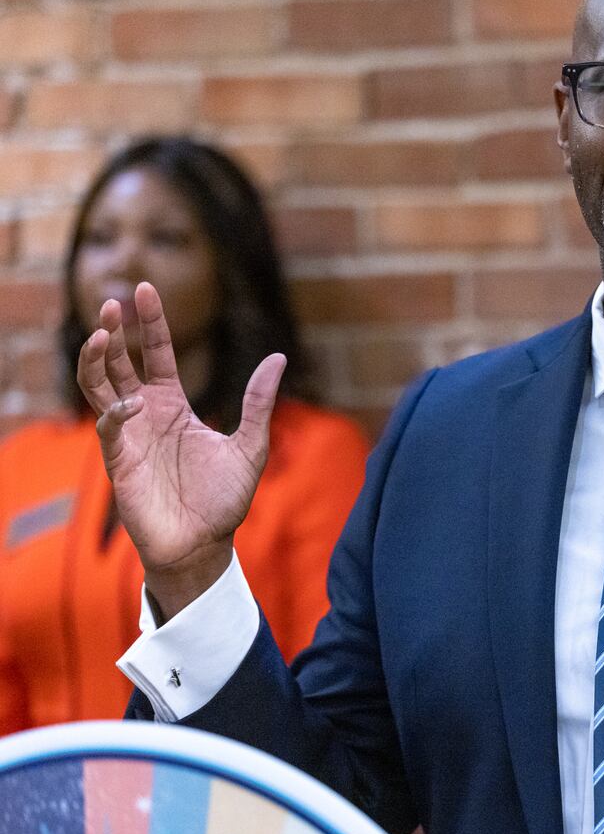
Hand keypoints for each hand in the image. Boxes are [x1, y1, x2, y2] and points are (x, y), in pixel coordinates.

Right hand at [76, 282, 283, 617]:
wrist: (204, 544)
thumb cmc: (224, 500)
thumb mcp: (251, 444)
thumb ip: (259, 402)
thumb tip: (279, 357)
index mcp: (174, 404)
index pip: (156, 353)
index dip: (149, 322)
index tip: (144, 289)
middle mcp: (146, 413)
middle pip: (120, 361)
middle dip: (114, 330)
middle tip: (112, 300)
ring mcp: (128, 435)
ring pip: (99, 386)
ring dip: (96, 359)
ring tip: (101, 332)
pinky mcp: (118, 461)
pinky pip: (108, 427)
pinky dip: (116, 412)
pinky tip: (133, 403)